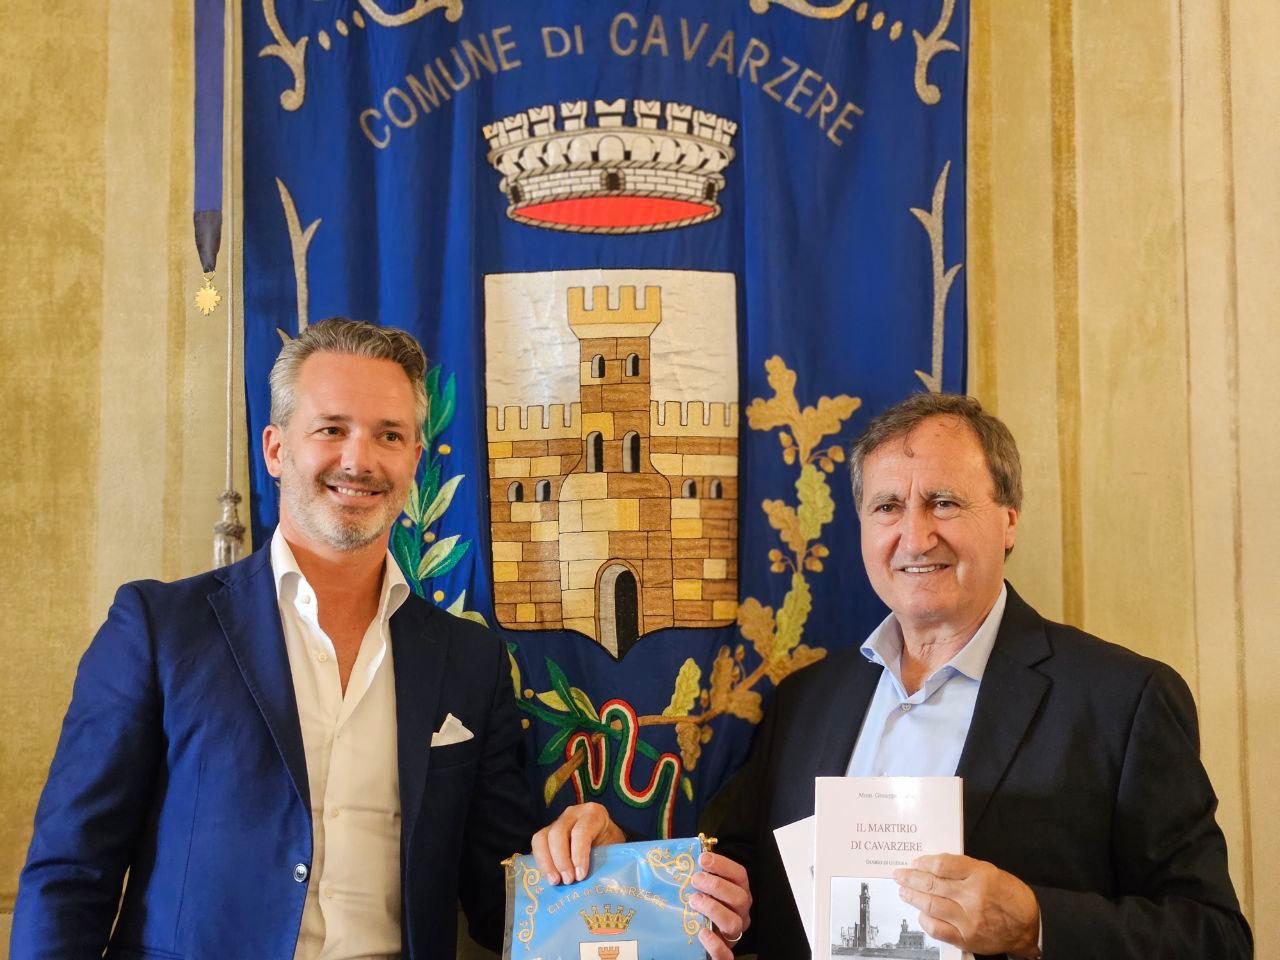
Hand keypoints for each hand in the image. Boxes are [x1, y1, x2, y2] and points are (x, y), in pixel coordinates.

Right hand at [530, 802, 625, 884]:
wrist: (605, 839)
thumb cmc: (610, 845)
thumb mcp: (613, 849)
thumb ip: (605, 860)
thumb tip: (598, 882)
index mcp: (593, 814)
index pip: (581, 831)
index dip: (579, 854)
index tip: (580, 875)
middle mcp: (572, 814)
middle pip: (557, 833)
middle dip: (561, 859)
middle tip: (568, 880)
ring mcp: (557, 822)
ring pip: (542, 838)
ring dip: (547, 862)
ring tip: (555, 881)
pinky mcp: (547, 833)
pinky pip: (537, 845)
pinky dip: (541, 863)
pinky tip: (549, 877)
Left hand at [691, 851, 751, 959]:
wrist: (701, 941)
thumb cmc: (703, 908)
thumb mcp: (704, 890)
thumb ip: (700, 876)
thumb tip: (683, 857)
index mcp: (739, 893)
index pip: (740, 875)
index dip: (723, 865)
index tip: (703, 859)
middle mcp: (740, 913)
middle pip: (740, 898)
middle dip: (716, 886)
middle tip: (695, 880)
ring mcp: (734, 934)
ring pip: (734, 923)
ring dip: (713, 909)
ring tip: (694, 901)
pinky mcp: (724, 953)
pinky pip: (726, 954)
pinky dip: (715, 944)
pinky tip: (702, 933)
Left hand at [894, 854, 1039, 956]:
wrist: (1028, 926)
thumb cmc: (1009, 896)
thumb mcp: (991, 872)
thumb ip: (963, 869)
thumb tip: (933, 866)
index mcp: (980, 875)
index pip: (943, 865)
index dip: (924, 863)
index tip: (915, 862)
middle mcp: (973, 896)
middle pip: (932, 884)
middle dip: (911, 878)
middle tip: (899, 875)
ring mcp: (968, 919)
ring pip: (931, 905)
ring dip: (912, 897)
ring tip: (903, 891)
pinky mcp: (966, 937)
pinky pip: (937, 928)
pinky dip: (925, 920)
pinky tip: (920, 913)